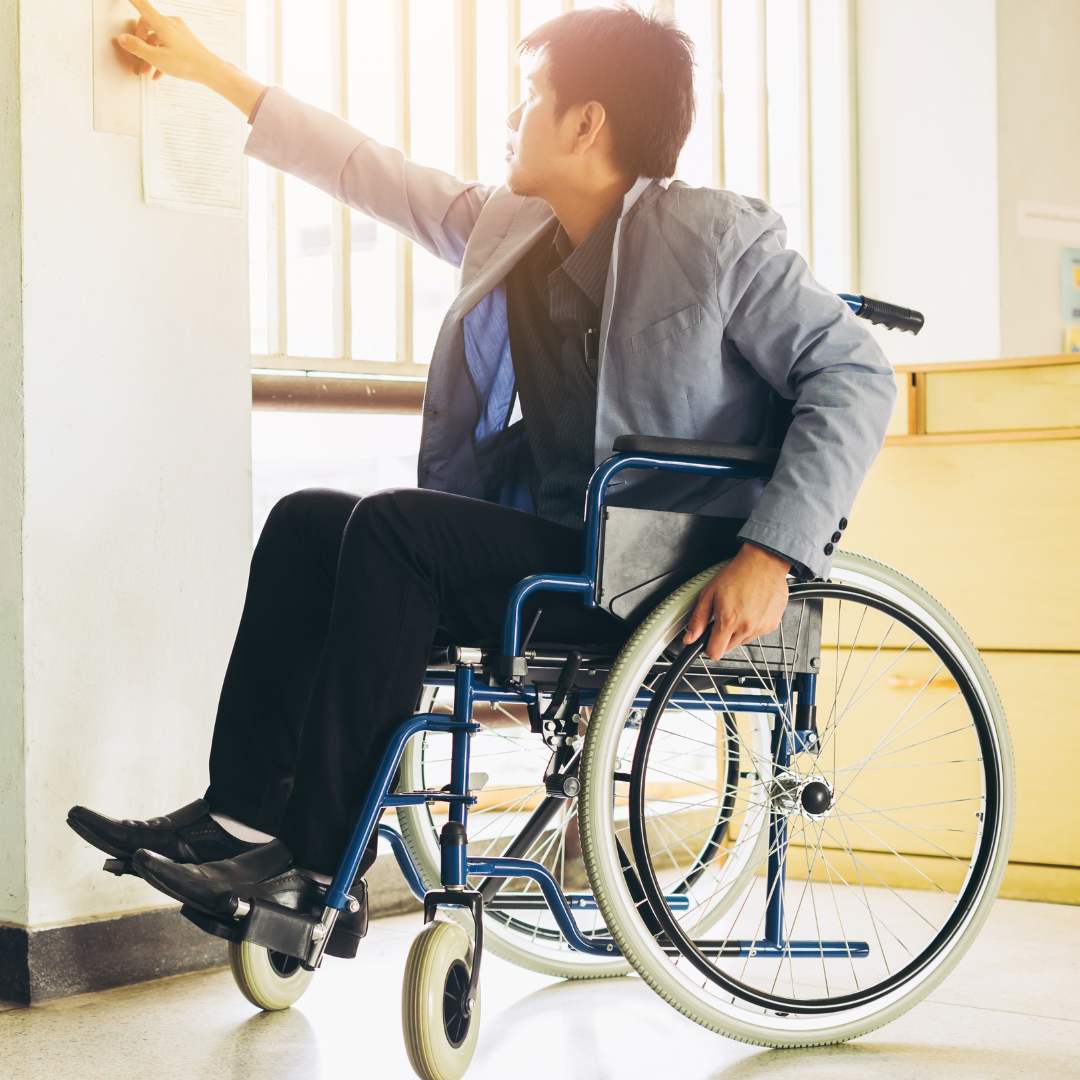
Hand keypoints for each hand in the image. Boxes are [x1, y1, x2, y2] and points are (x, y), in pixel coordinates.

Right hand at [114, 0, 221, 84]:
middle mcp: (171, 23)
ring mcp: (179, 32)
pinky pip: (168, 46)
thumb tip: (122, 38)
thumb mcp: (156, 58)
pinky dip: (160, 57)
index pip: (142, 5)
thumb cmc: (187, 64)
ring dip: (149, 54)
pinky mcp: (185, 41)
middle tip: (136, 58)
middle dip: (139, 42)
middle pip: (148, 26)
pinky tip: (157, 74)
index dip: (133, 0)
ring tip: (145, 71)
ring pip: (158, 39)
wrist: (212, 71)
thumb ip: (137, 47)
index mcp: (162, 24)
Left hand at [682, 542, 790, 660]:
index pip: (715, 653)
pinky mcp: (772, 625)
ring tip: (740, 609)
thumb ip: (698, 619)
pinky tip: (752, 609)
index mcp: (729, 621)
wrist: (764, 563)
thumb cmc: (738, 573)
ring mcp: (761, 627)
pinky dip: (753, 625)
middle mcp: (746, 627)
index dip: (708, 647)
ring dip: (739, 630)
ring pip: (744, 641)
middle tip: (725, 616)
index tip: (708, 639)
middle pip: (729, 648)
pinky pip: (758, 633)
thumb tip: (689, 637)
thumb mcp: (709, 593)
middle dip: (724, 636)